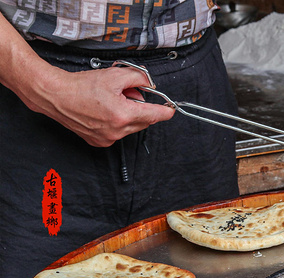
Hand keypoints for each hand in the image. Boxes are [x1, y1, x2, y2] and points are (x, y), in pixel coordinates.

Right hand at [17, 66, 174, 146]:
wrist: (56, 96)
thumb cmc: (81, 86)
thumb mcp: (115, 75)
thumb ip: (138, 77)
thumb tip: (150, 83)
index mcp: (123, 115)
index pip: (154, 116)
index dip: (165, 111)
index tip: (171, 110)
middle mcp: (116, 131)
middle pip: (143, 121)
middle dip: (141, 107)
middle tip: (128, 94)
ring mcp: (107, 139)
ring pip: (131, 127)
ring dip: (129, 115)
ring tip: (112, 102)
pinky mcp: (99, 142)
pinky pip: (118, 133)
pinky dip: (117, 123)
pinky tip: (105, 112)